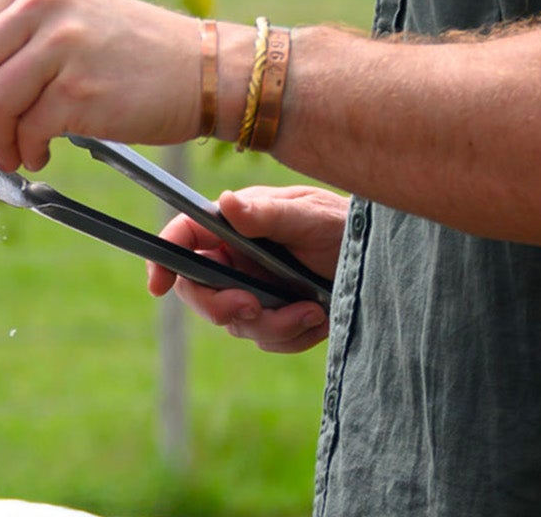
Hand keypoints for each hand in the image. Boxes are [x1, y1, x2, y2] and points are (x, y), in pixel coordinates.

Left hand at [0, 0, 201, 170]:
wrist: (206, 70)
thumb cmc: (133, 57)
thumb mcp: (70, 22)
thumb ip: (16, 47)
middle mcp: (43, 3)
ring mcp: (62, 44)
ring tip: (15, 154)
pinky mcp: (79, 88)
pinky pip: (27, 129)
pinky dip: (26, 151)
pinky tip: (41, 153)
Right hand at [143, 185, 345, 353]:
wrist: (381, 262)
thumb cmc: (343, 225)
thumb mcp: (309, 216)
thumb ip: (267, 214)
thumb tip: (226, 201)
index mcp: (234, 225)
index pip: (185, 237)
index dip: (164, 258)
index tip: (159, 285)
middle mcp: (237, 256)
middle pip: (200, 290)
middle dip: (223, 306)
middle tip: (253, 307)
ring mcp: (254, 288)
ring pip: (237, 322)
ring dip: (274, 325)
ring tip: (313, 311)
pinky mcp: (276, 314)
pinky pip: (267, 339)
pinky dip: (292, 336)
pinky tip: (319, 318)